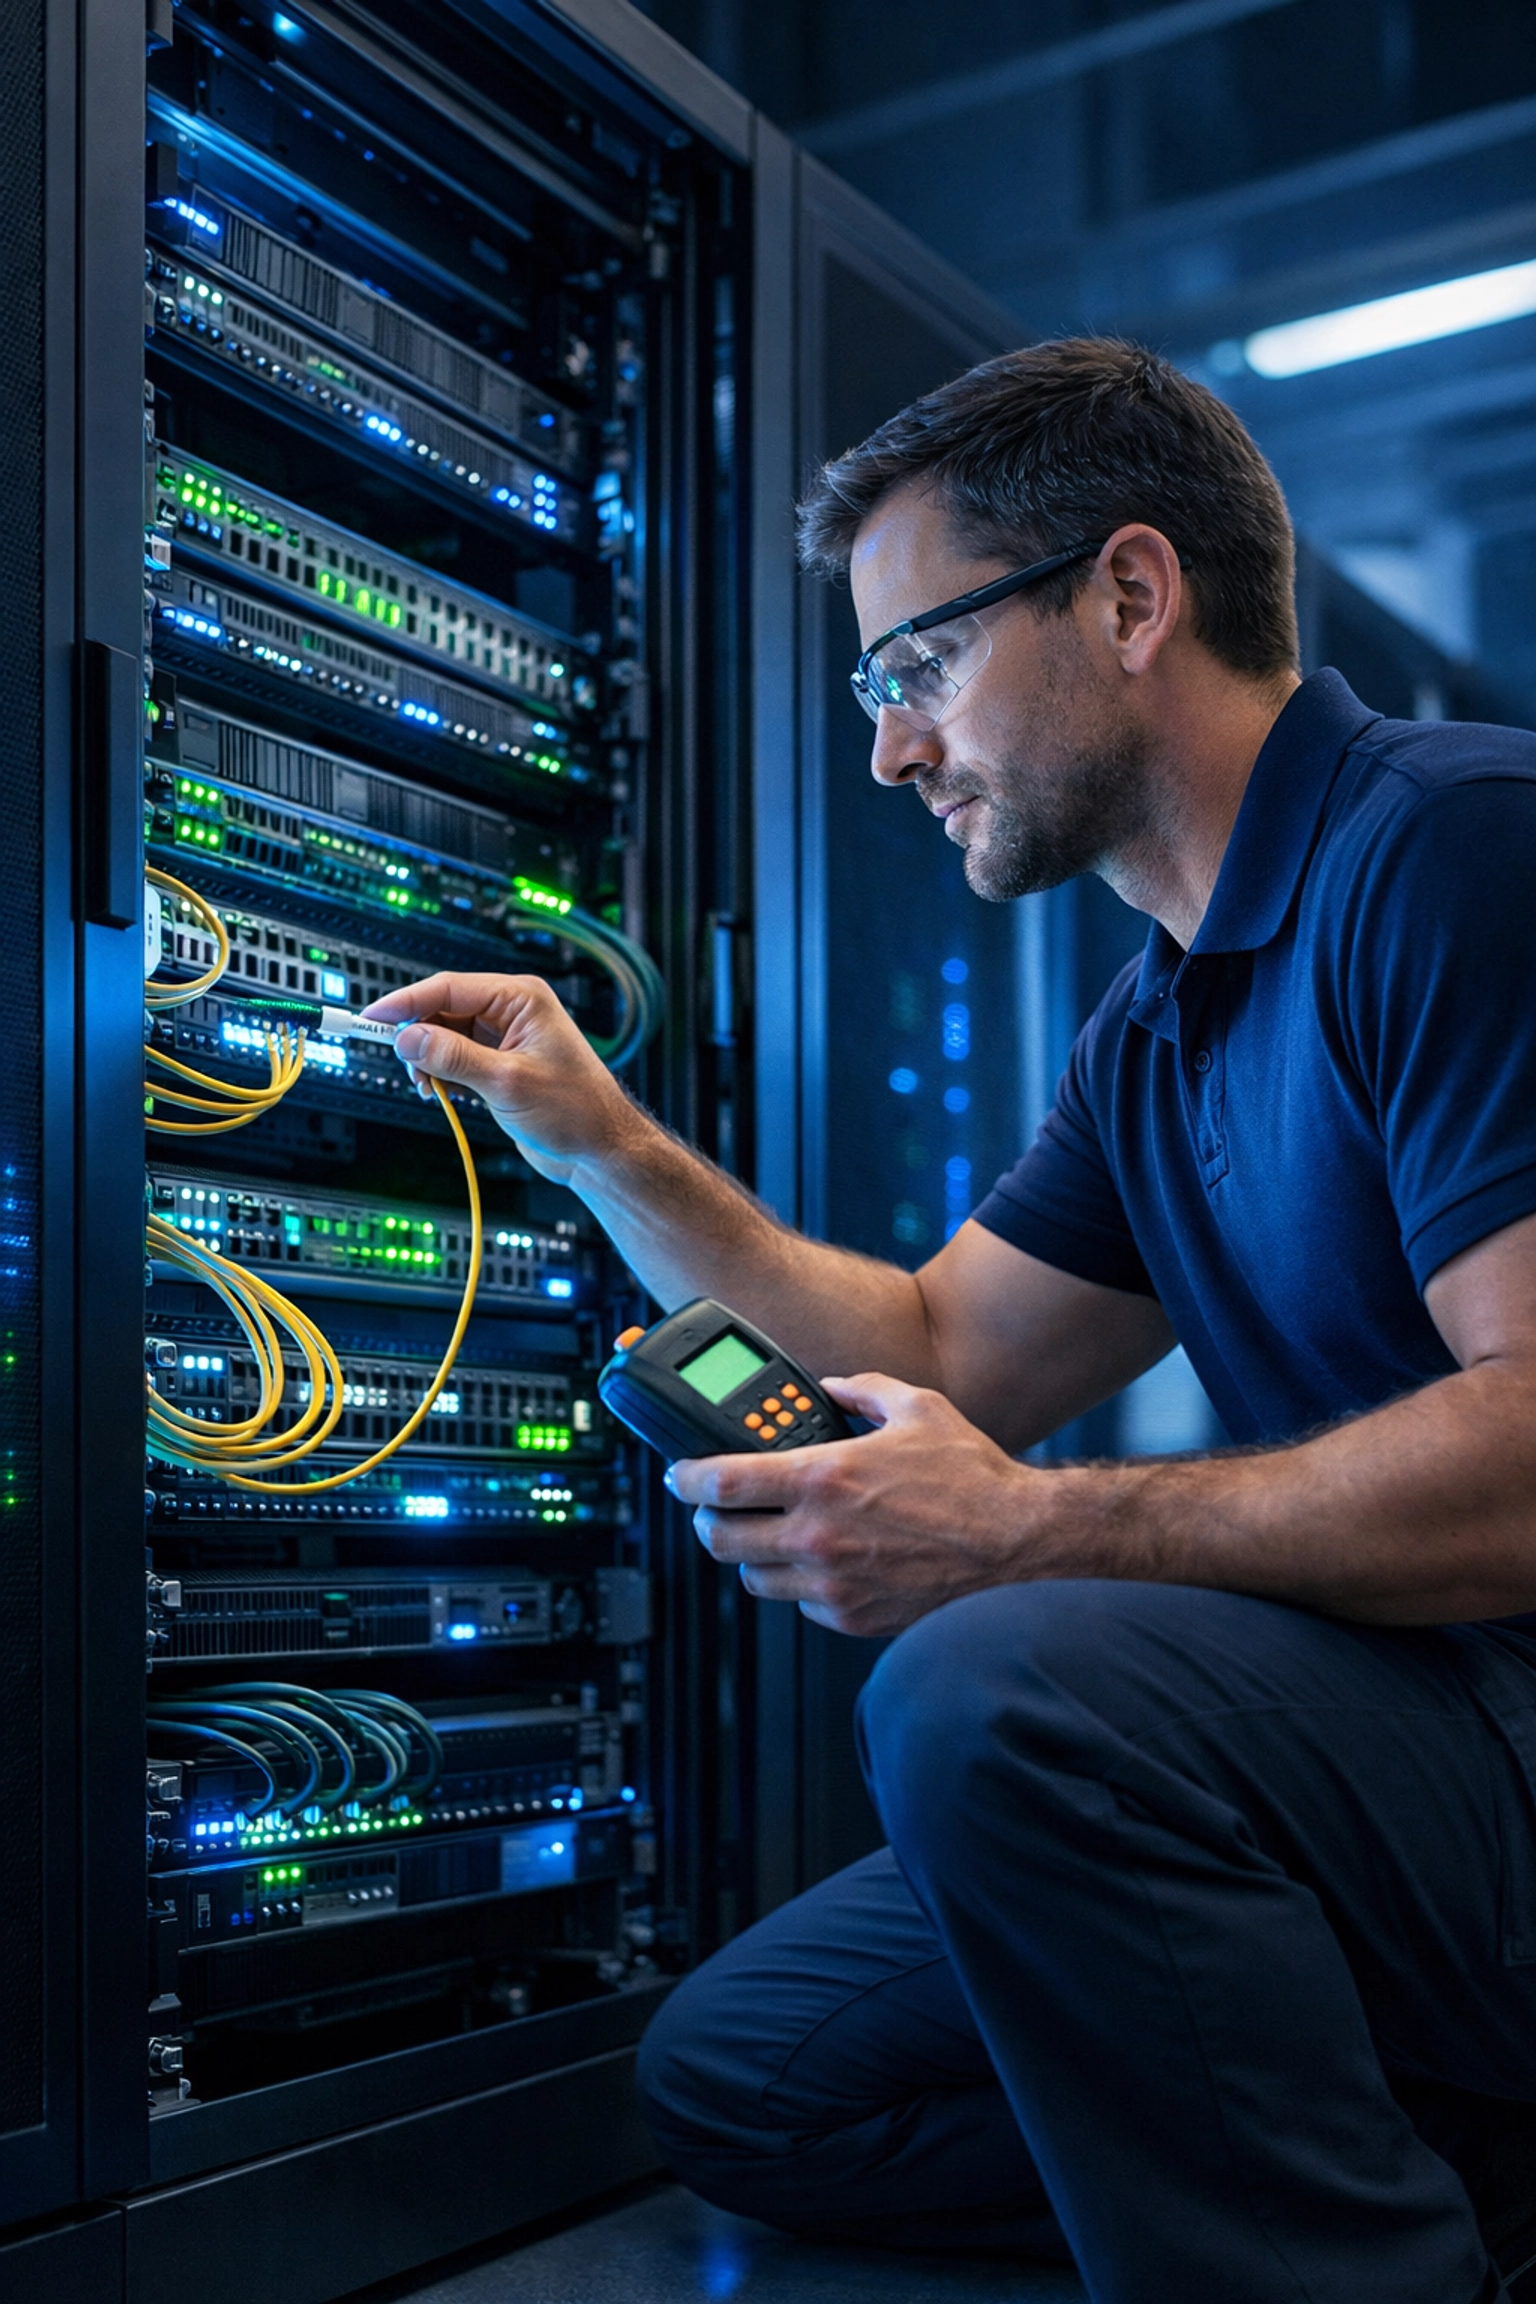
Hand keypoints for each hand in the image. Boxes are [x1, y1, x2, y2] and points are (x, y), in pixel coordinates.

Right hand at [362, 972, 636, 1185]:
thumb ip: (453, 1058)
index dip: (405, 1002)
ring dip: (427, 1059)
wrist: (600, 1150)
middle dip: (418, 1036)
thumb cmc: (575, 1111)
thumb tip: (407, 1038)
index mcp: (521, 998)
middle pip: (442, 1009)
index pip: (449, 987)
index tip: (371, 1017)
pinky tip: (439, 1092)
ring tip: (426, 1086)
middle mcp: (512, 1011)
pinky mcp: (499, 1065)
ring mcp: (504, 1039)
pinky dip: (440, 1073)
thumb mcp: (507, 1083)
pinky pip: (455, 1058)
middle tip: (404, 1065)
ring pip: (444, 1035)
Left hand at [667, 1373, 1041, 1636]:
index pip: (722, 1484)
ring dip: (752, 1556)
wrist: (1017, 1542)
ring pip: (755, 1579)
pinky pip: (801, 1605)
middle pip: (721, 1540)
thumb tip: (833, 1386)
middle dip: (708, 1522)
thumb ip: (862, 1390)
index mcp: (824, 1479)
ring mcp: (834, 1582)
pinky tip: (823, 1561)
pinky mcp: (854, 1616)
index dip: (686, 1478)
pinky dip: (801, 1584)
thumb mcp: (916, 1408)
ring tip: (771, 1536)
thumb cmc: (972, 1478)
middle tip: (717, 1508)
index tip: (680, 1475)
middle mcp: (819, 1536)